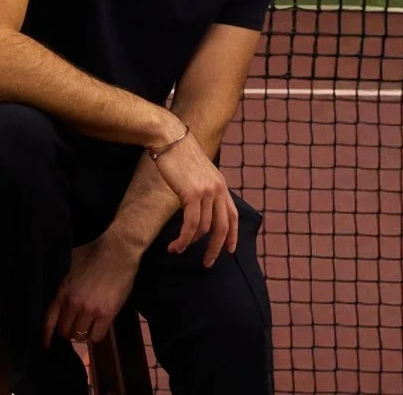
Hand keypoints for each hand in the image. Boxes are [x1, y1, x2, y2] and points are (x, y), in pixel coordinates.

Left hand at [43, 231, 139, 346]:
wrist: (118, 250)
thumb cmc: (94, 252)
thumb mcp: (71, 265)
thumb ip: (64, 283)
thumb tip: (60, 295)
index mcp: (63, 291)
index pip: (49, 321)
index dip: (46, 336)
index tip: (46, 346)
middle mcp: (73, 304)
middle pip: (65, 331)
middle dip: (69, 330)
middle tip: (76, 325)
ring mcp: (90, 310)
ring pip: (80, 336)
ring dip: (83, 333)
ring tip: (89, 325)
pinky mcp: (106, 314)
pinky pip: (97, 336)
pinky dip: (96, 334)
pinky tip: (99, 325)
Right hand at [151, 125, 238, 266]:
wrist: (169, 139)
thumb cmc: (179, 154)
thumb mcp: (198, 173)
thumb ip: (203, 189)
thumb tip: (199, 210)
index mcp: (221, 184)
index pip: (233, 215)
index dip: (233, 235)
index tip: (230, 250)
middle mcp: (218, 189)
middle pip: (222, 227)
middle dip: (216, 248)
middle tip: (207, 263)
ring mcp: (206, 191)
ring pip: (204, 228)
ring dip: (190, 244)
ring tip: (177, 250)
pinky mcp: (192, 194)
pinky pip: (190, 224)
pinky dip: (183, 239)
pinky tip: (175, 245)